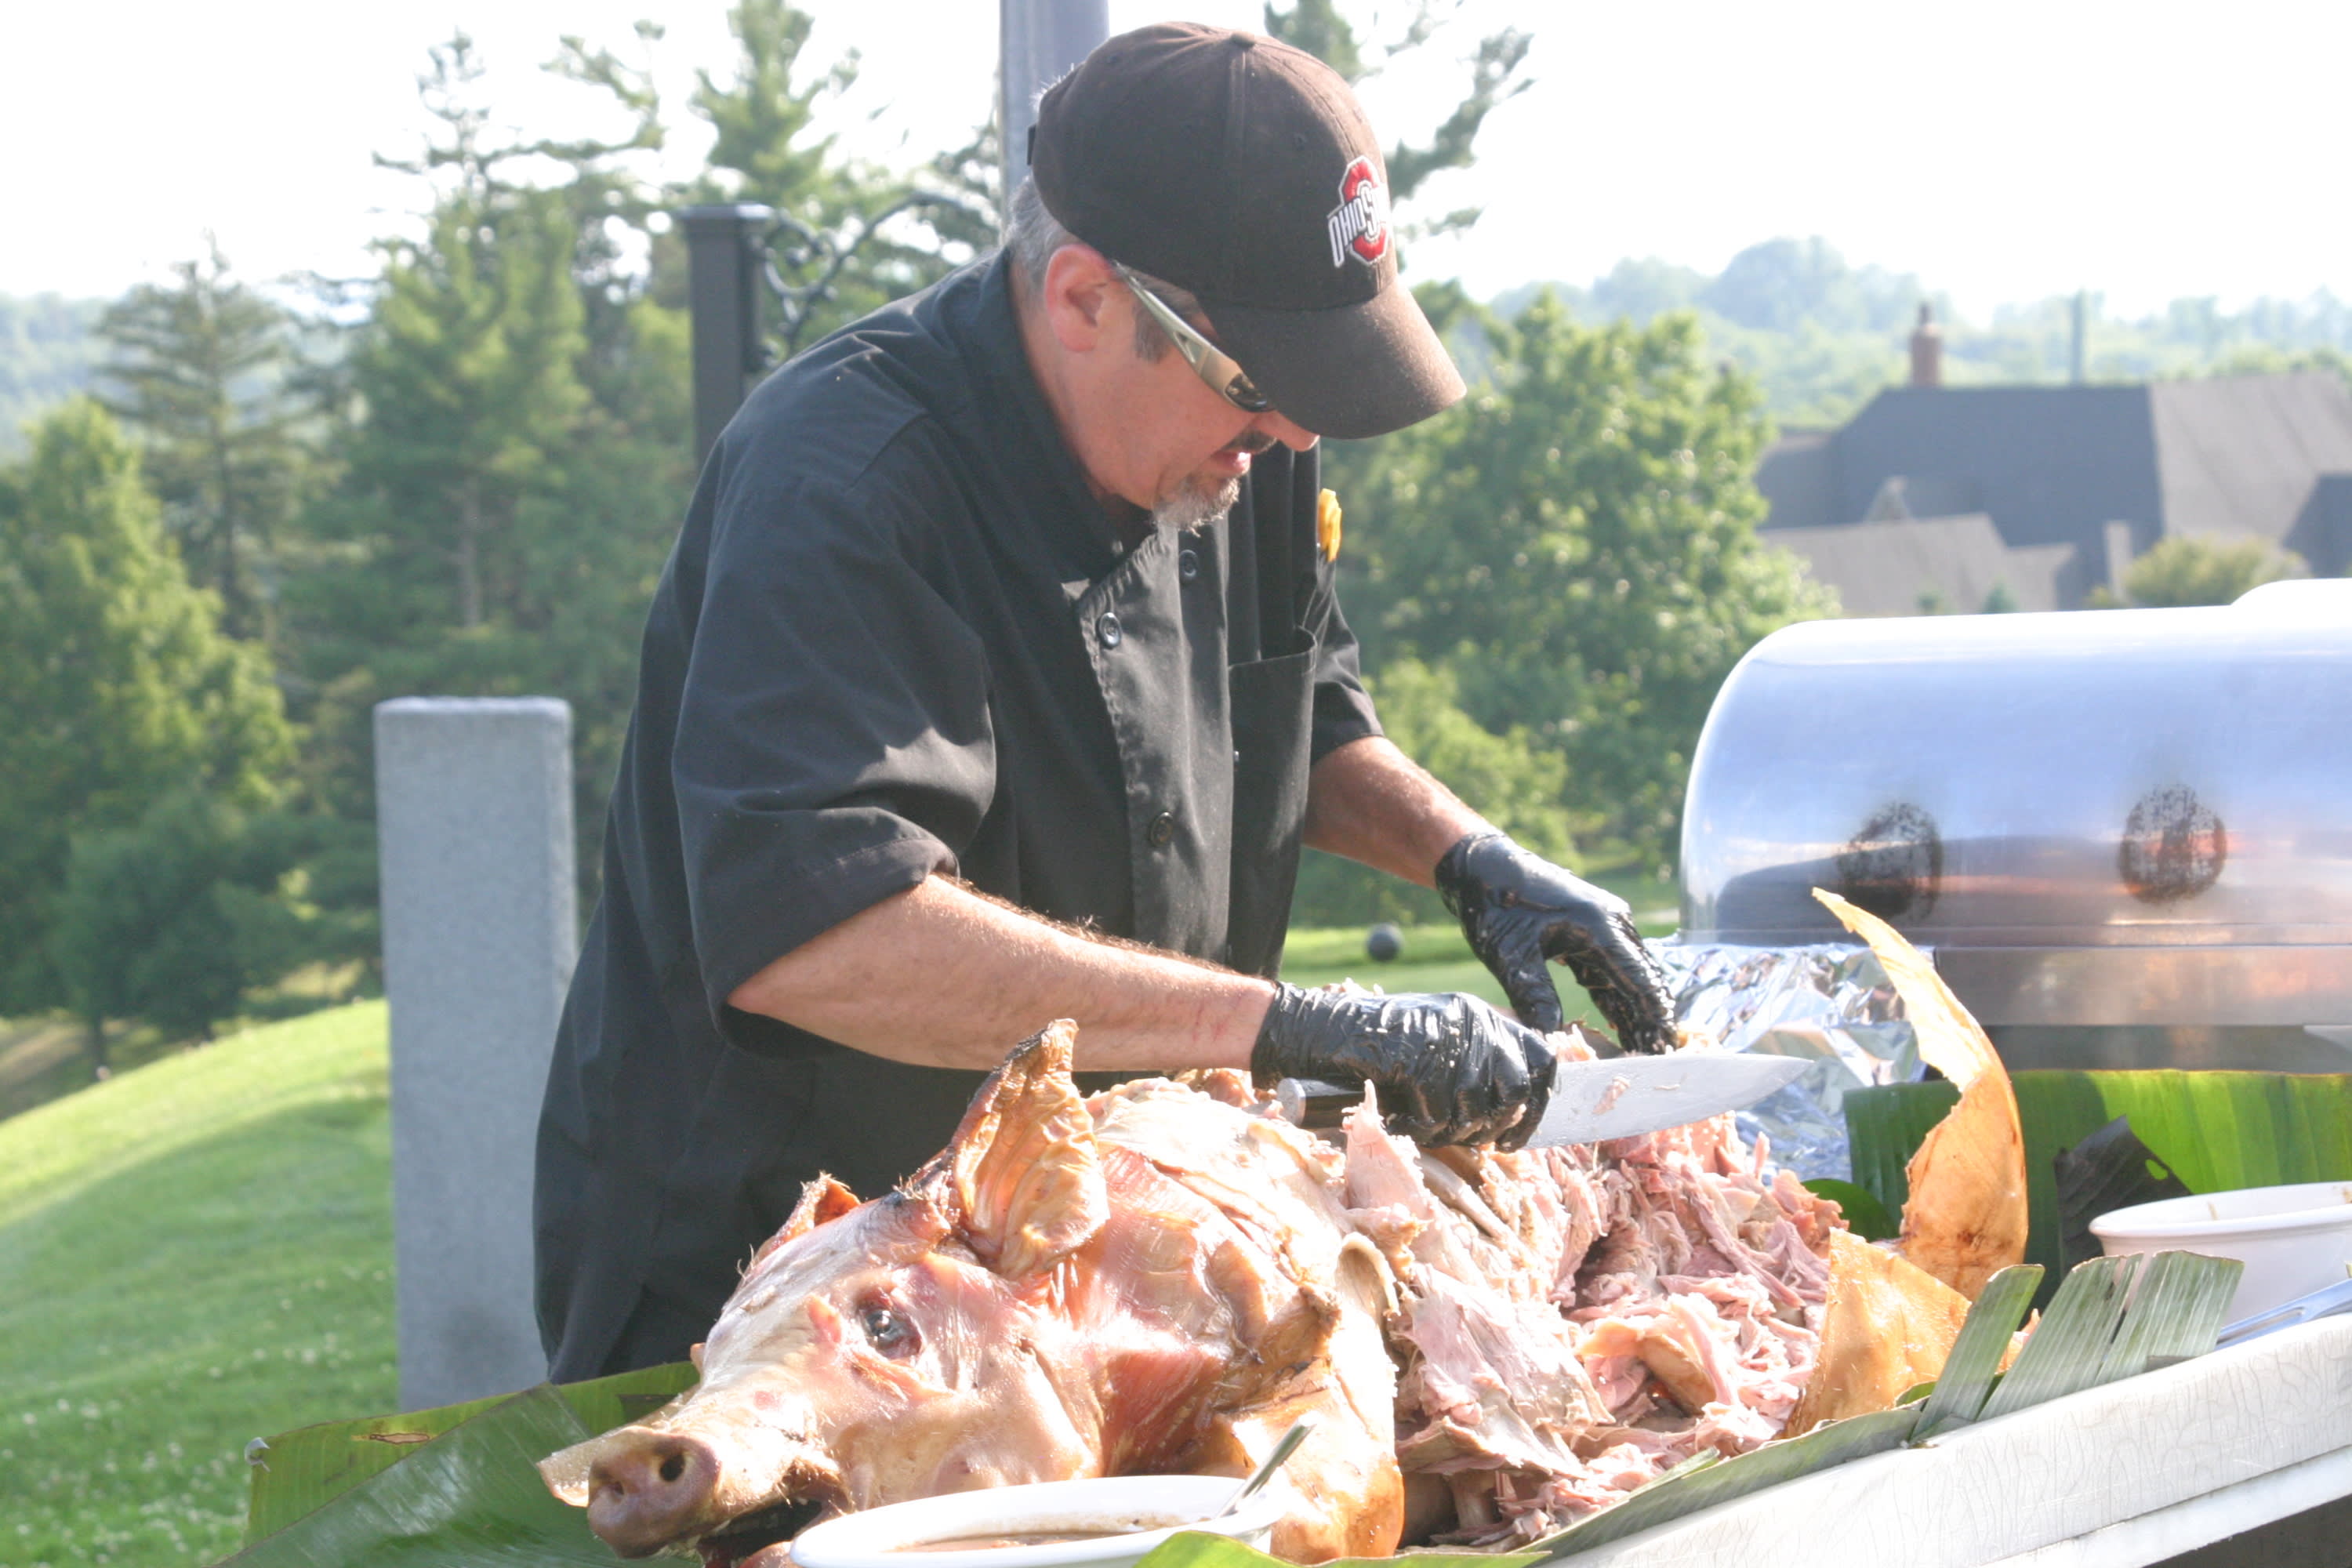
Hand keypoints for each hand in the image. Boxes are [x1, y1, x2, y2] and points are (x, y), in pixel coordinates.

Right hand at [1250, 984, 1555, 1146]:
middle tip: (1467, 1138)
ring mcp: (1445, 1038)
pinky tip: (1399, 1120)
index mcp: (1479, 1016)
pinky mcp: (1417, 1058)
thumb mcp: (1431, 1048)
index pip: (1541, 1059)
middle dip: (1497, 1126)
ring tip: (1421, 1125)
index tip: (1517, 1135)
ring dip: (1451, 1132)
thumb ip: (1470, 1068)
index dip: (1539, 1104)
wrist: (1309, 1029)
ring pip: (1477, 1110)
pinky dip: (1418, 1130)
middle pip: (1518, 1090)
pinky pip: (1438, 1117)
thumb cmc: (1368, 1049)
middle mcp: (1471, 1021)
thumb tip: (1512, 1114)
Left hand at [1436, 832, 1677, 1054]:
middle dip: (1650, 1020)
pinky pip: (1609, 969)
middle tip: (1655, 1060)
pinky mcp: (1589, 929)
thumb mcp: (1510, 954)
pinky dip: (1614, 996)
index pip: (1641, 982)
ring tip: (1640, 1050)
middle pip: (1642, 980)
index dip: (1654, 1019)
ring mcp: (1603, 924)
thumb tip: (1550, 1040)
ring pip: (1628, 975)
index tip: (1663, 1052)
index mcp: (1601, 927)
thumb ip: (1535, 995)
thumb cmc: (1495, 903)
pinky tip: (1618, 1023)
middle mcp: (1613, 923)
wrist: (1481, 865)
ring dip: (1633, 1010)